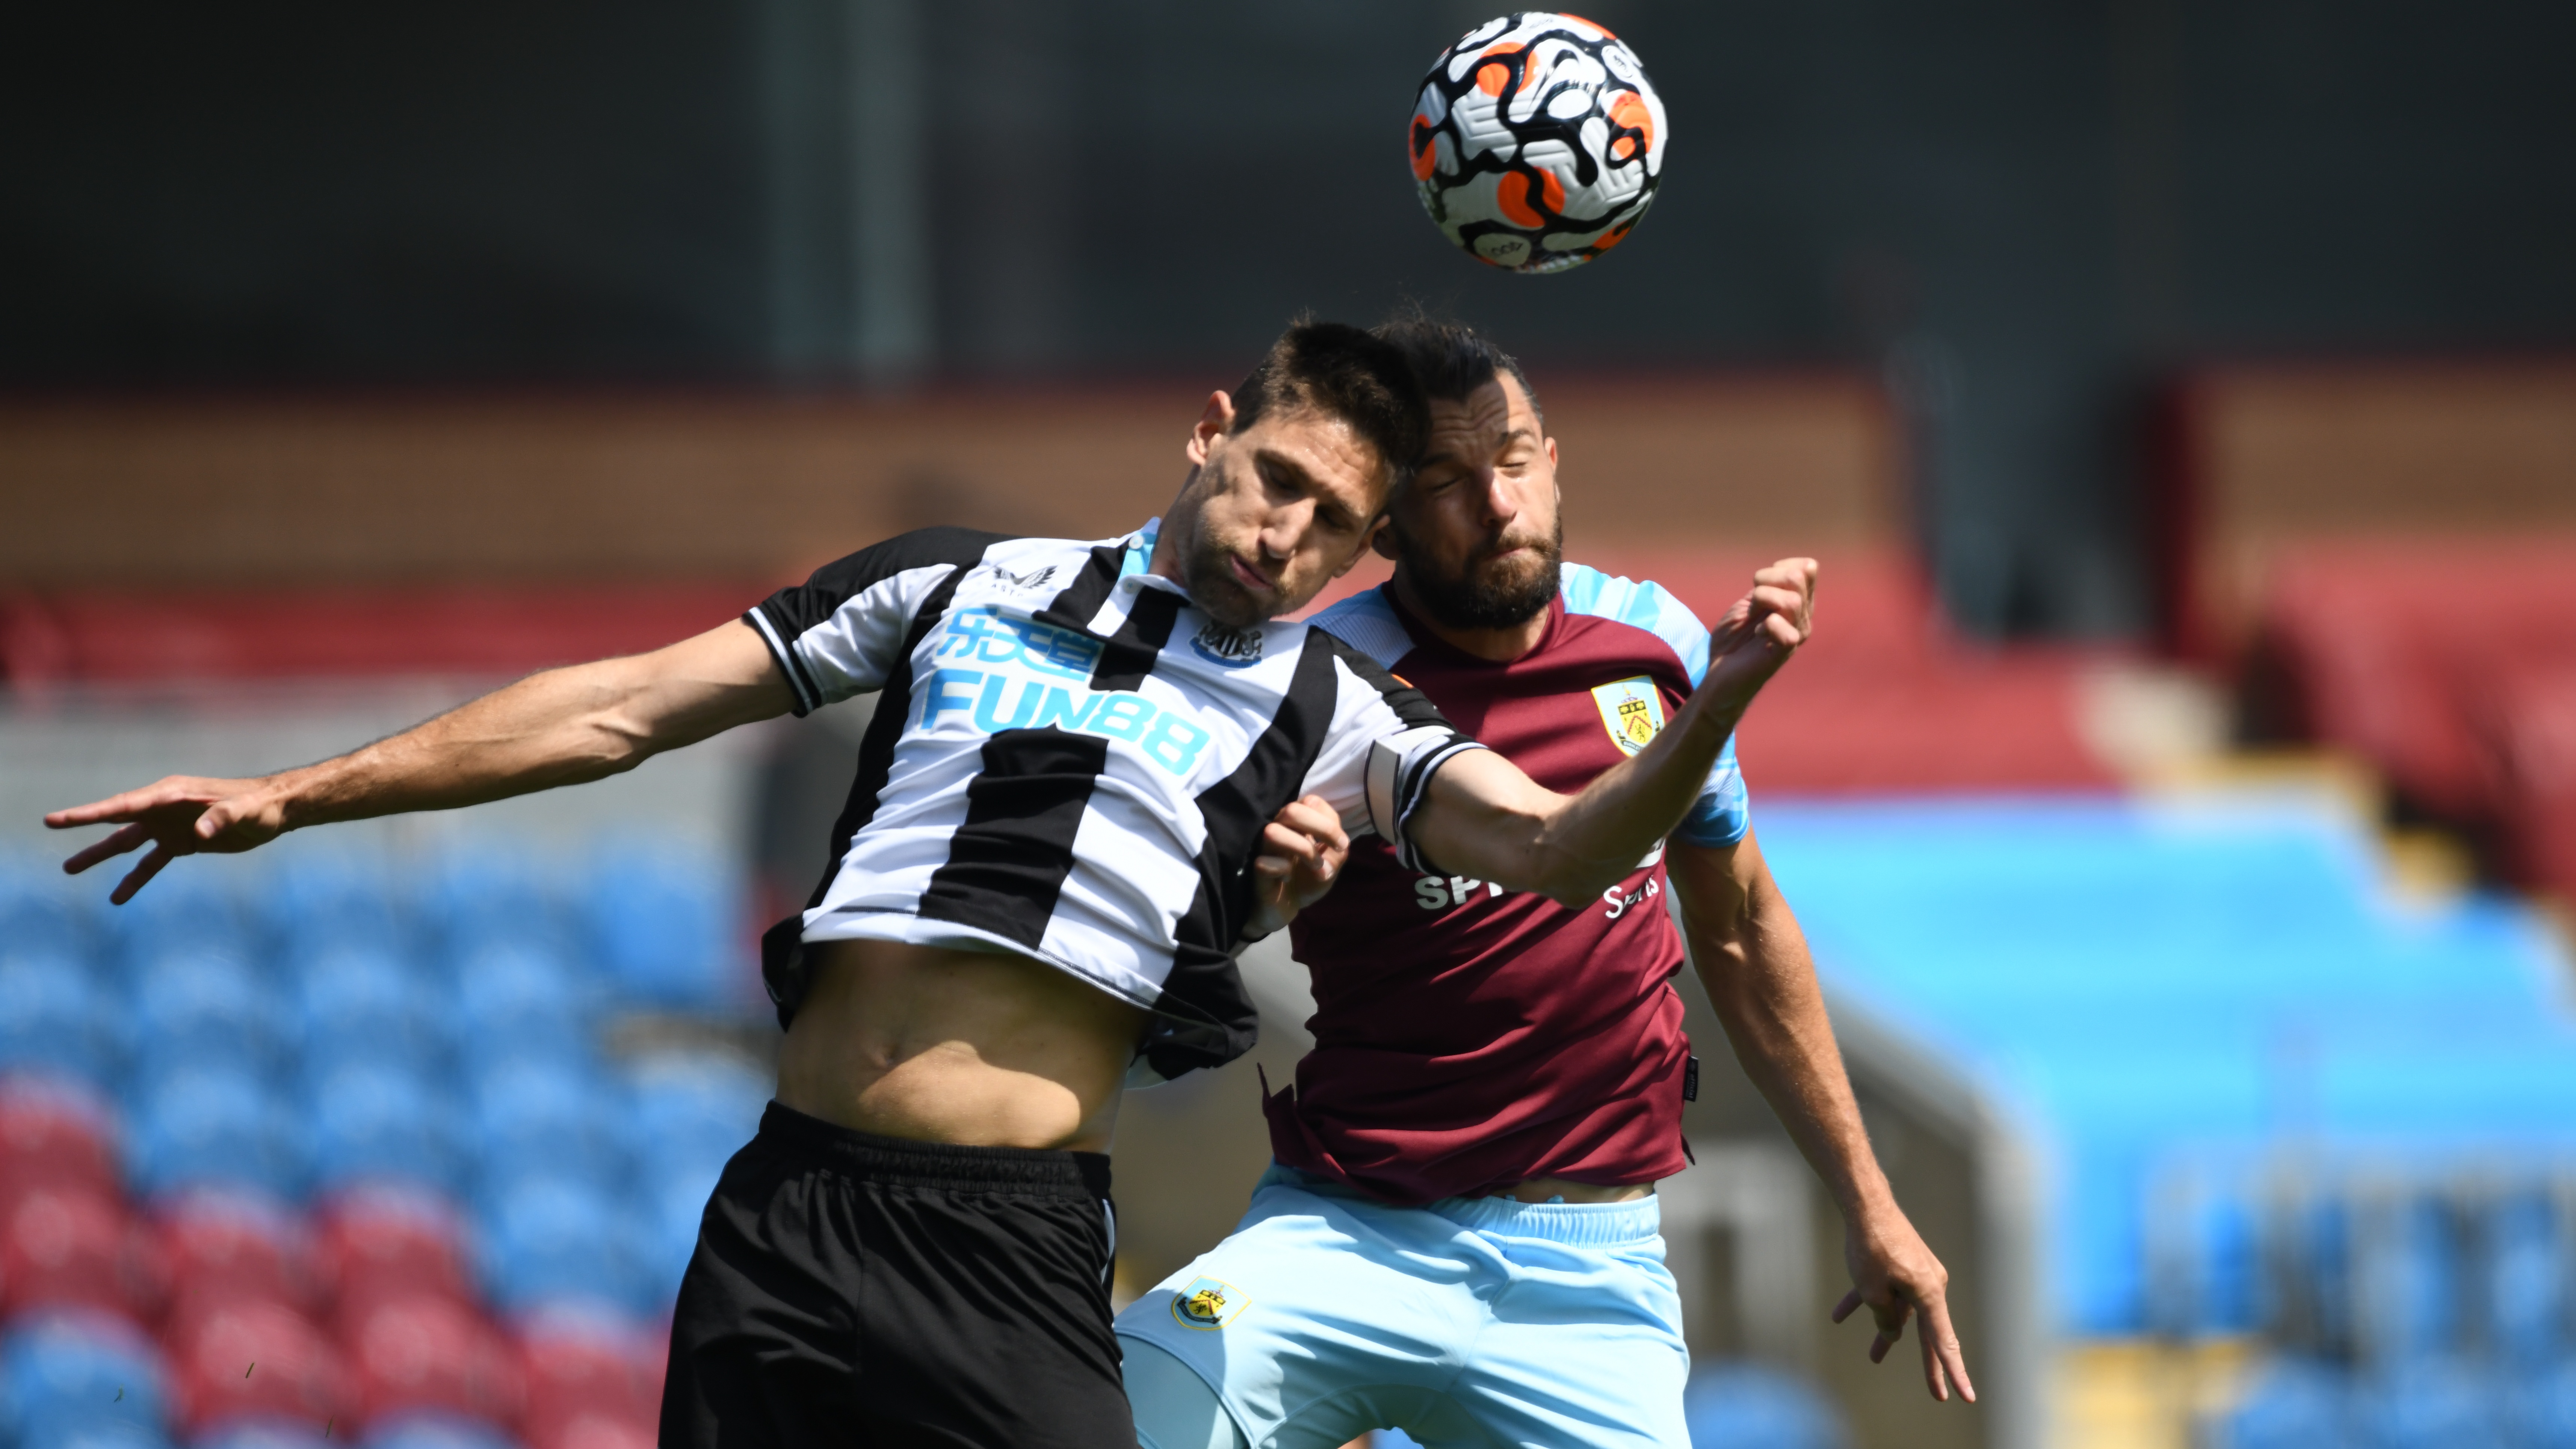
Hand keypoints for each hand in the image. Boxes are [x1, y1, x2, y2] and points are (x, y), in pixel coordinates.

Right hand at [45, 775, 289, 903]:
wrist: (276, 811)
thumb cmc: (261, 805)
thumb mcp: (246, 810)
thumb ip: (223, 817)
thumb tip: (199, 833)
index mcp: (172, 795)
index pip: (124, 805)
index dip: (91, 812)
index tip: (60, 819)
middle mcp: (164, 809)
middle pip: (117, 819)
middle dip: (84, 823)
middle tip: (50, 824)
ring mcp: (170, 826)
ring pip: (127, 843)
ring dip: (100, 855)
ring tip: (68, 869)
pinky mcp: (182, 844)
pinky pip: (151, 863)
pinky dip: (135, 879)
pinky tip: (117, 897)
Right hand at [1240, 793, 1349, 939]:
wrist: (1283, 908)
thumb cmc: (1305, 881)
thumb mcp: (1330, 866)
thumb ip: (1338, 851)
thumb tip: (1338, 845)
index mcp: (1296, 823)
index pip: (1311, 802)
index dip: (1330, 821)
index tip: (1341, 844)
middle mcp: (1277, 828)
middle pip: (1292, 810)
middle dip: (1322, 828)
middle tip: (1335, 849)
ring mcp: (1262, 847)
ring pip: (1273, 832)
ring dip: (1303, 849)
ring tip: (1314, 865)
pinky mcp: (1254, 869)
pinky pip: (1264, 862)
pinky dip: (1282, 870)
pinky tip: (1286, 879)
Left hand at [1702, 557, 1816, 711]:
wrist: (1719, 675)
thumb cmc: (1734, 640)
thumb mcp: (1749, 605)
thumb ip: (1770, 588)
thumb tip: (1799, 568)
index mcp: (1798, 603)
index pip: (1808, 567)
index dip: (1779, 567)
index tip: (1759, 584)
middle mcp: (1803, 618)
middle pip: (1798, 577)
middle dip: (1766, 579)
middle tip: (1752, 601)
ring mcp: (1796, 635)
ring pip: (1792, 600)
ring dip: (1762, 600)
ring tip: (1753, 618)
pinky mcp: (1783, 653)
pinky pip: (1787, 631)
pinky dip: (1767, 625)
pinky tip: (1758, 634)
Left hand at [1831, 1210, 1974, 1402]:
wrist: (1866, 1204)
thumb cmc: (1871, 1247)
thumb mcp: (1873, 1292)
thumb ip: (1886, 1319)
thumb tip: (1893, 1335)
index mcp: (1929, 1294)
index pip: (1943, 1342)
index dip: (1953, 1372)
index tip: (1966, 1396)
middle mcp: (1929, 1285)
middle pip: (1927, 1332)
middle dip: (1928, 1364)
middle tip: (1937, 1395)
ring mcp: (1915, 1273)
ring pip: (1900, 1310)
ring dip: (1885, 1330)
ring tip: (1873, 1357)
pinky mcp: (1900, 1263)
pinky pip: (1885, 1289)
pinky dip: (1864, 1300)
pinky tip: (1839, 1315)